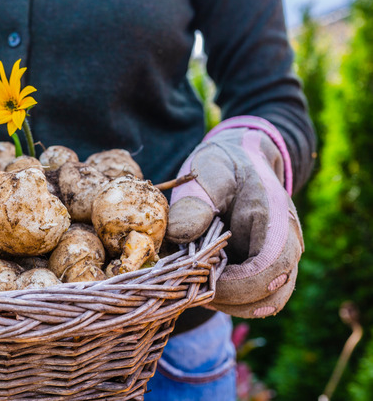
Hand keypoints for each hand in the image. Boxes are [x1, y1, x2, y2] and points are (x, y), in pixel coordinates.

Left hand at [166, 116, 303, 317]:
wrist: (242, 161)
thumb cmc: (225, 165)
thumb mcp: (207, 172)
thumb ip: (195, 201)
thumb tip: (179, 234)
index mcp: (275, 220)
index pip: (271, 268)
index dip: (236, 283)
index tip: (201, 273)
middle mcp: (286, 246)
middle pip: (271, 297)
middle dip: (227, 297)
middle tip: (191, 279)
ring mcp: (278, 262)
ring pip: (262, 305)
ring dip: (226, 302)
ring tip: (194, 279)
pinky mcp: (264, 272)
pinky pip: (252, 300)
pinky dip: (226, 298)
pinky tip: (201, 279)